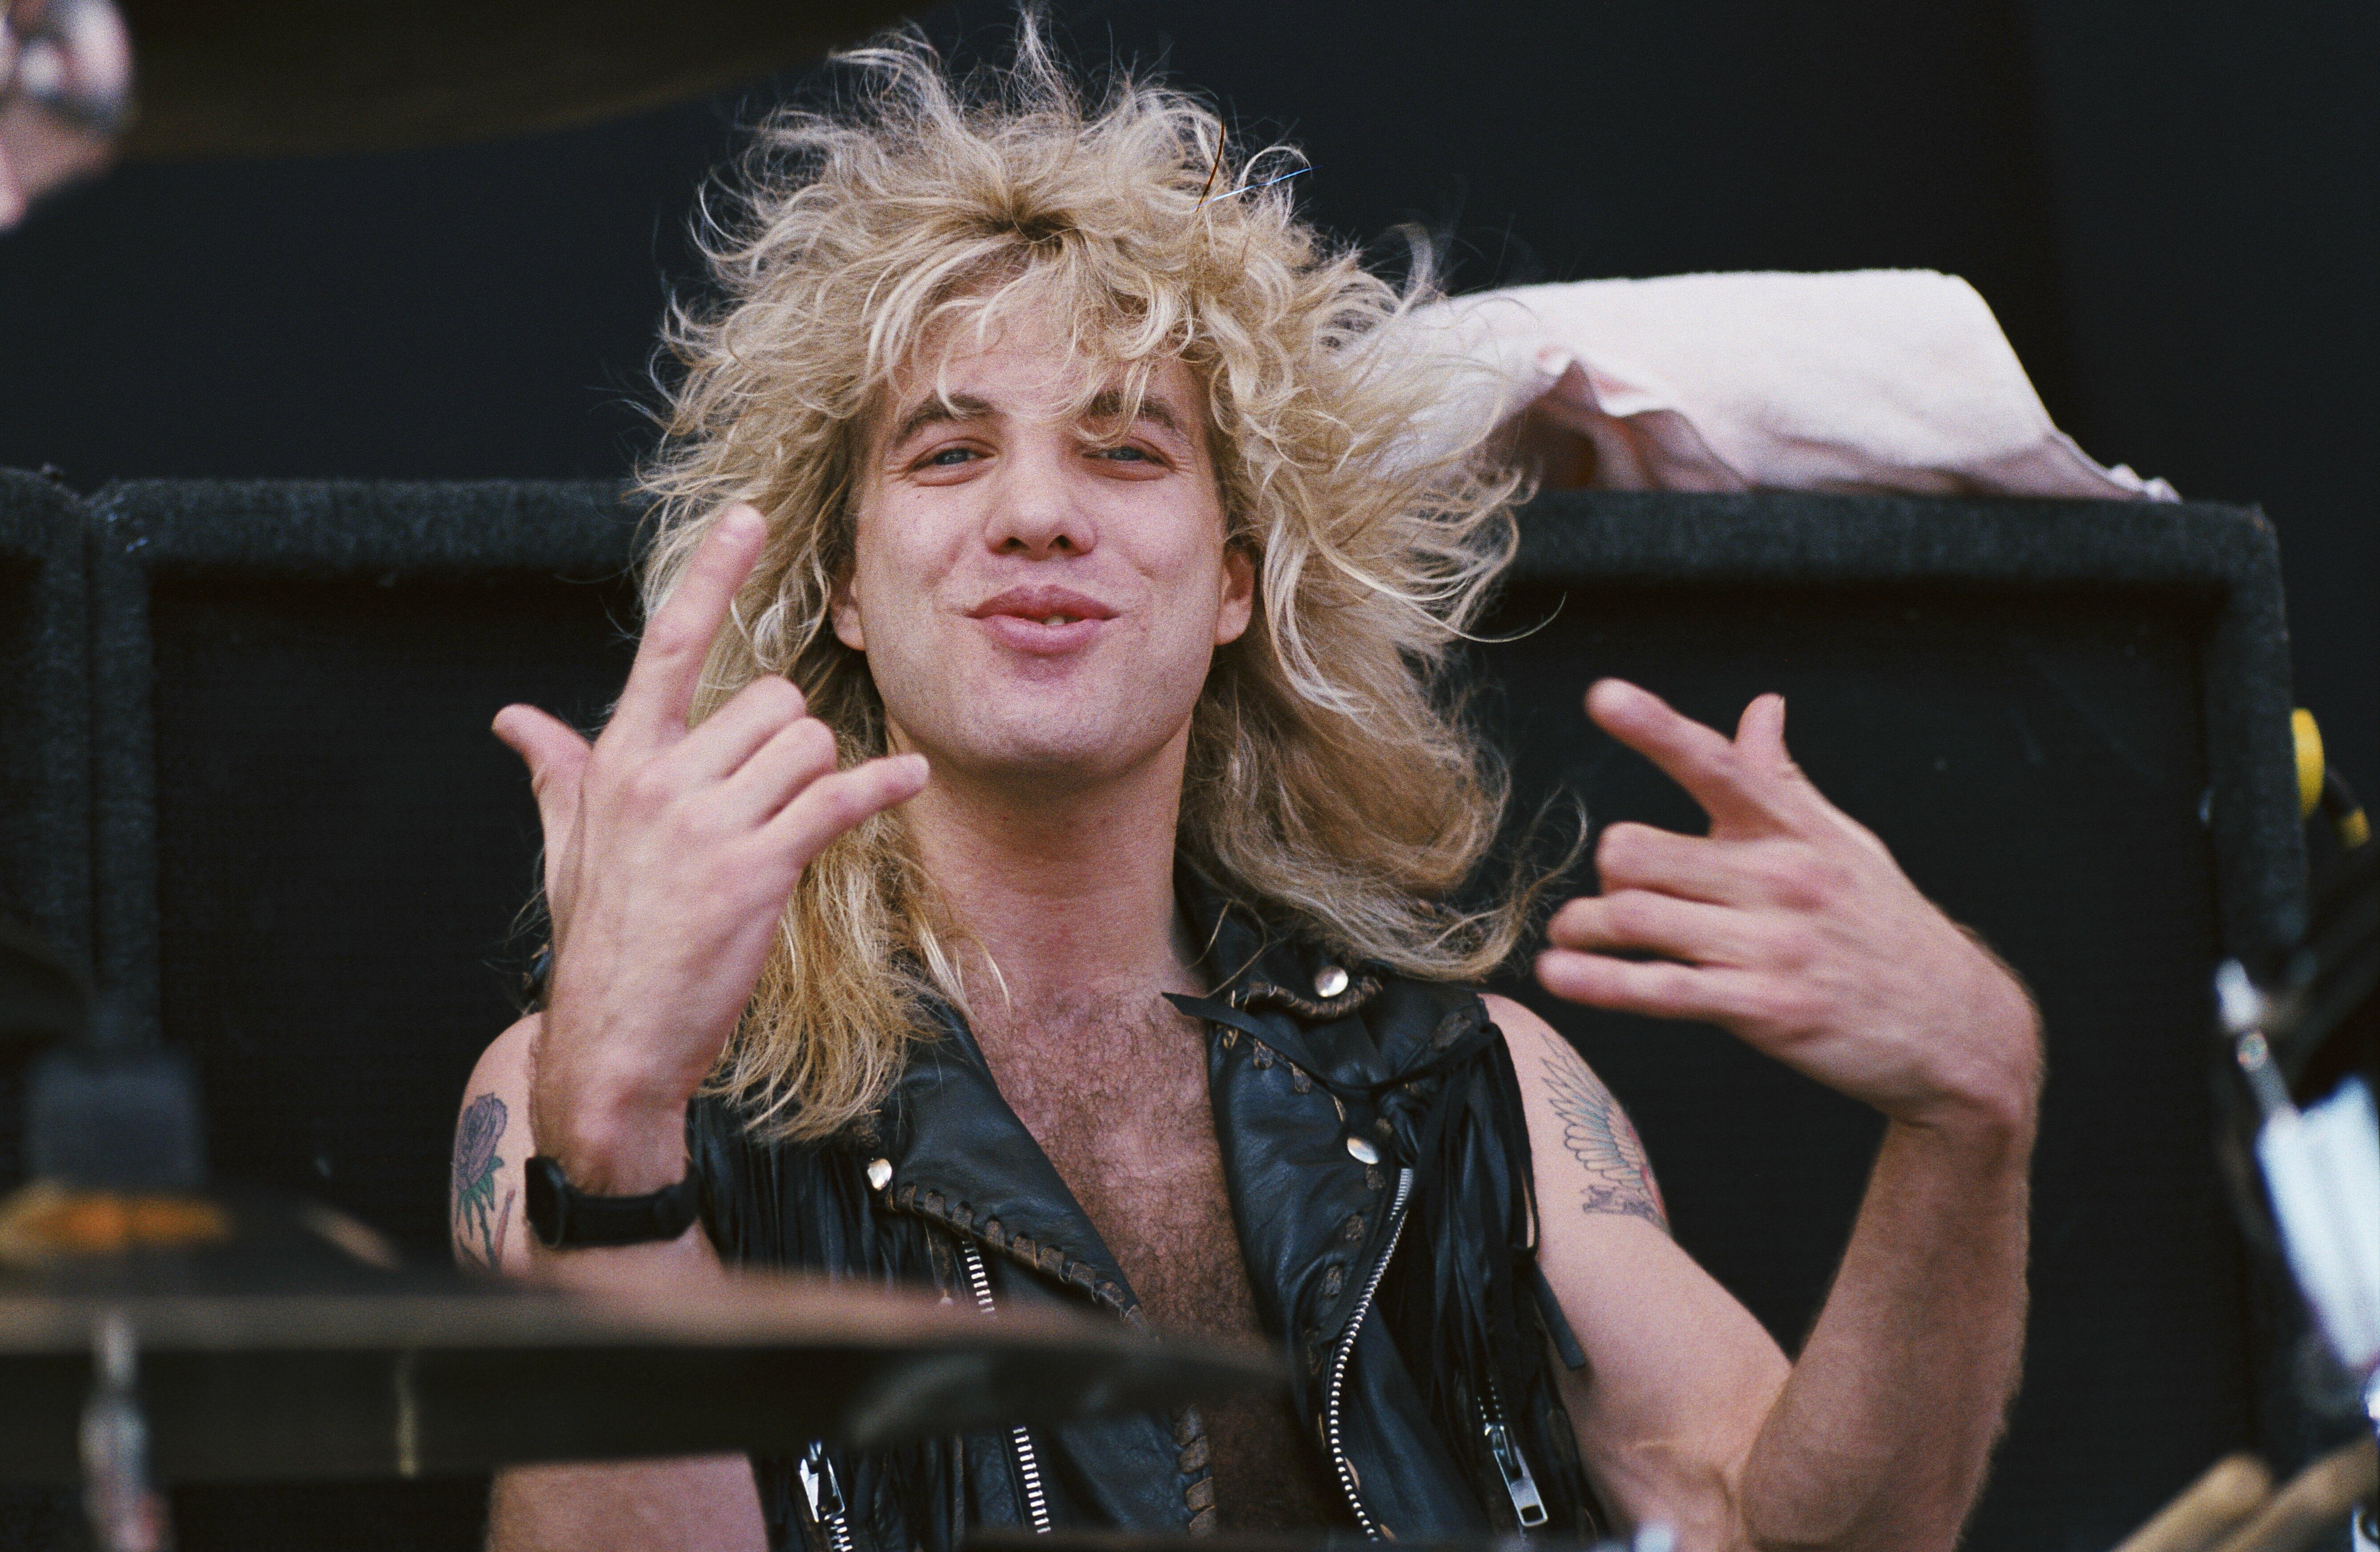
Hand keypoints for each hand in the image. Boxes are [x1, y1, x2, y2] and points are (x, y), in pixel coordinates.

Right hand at [492, 506, 928, 1180]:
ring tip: (785, 833)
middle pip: (772, 699)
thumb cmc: (598, 939)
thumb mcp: (567, 846)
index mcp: (618, 760)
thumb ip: (555, 772)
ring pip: (809, 744)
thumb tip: (511, 719)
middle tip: (767, 802)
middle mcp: (660, 778)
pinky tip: (910, 779)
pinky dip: (883, 787)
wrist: (611, 1040)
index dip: (713, 573)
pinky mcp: (756, 869)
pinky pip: (838, 800)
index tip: (750, 518)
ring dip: (818, 780)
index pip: (671, 641)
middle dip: (788, 743)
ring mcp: (707, 823)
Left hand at [1536, 680, 2039, 1137]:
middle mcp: (1781, 878)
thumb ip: (1784, 779)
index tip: (1603, 696)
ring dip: (1586, 926)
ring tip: (1572, 935)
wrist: (1960, 1027)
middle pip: (1641, 850)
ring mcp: (1772, 945)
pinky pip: (1661, 990)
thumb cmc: (1885, 926)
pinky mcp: (1764, 1008)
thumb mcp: (1845, 843)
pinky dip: (1600, 984)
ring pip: (1636, 916)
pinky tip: (1559, 977)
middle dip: (1610, 869)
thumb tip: (1760, 707)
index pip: (1717, 764)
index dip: (1655, 727)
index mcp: (1795, 829)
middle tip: (1613, 887)